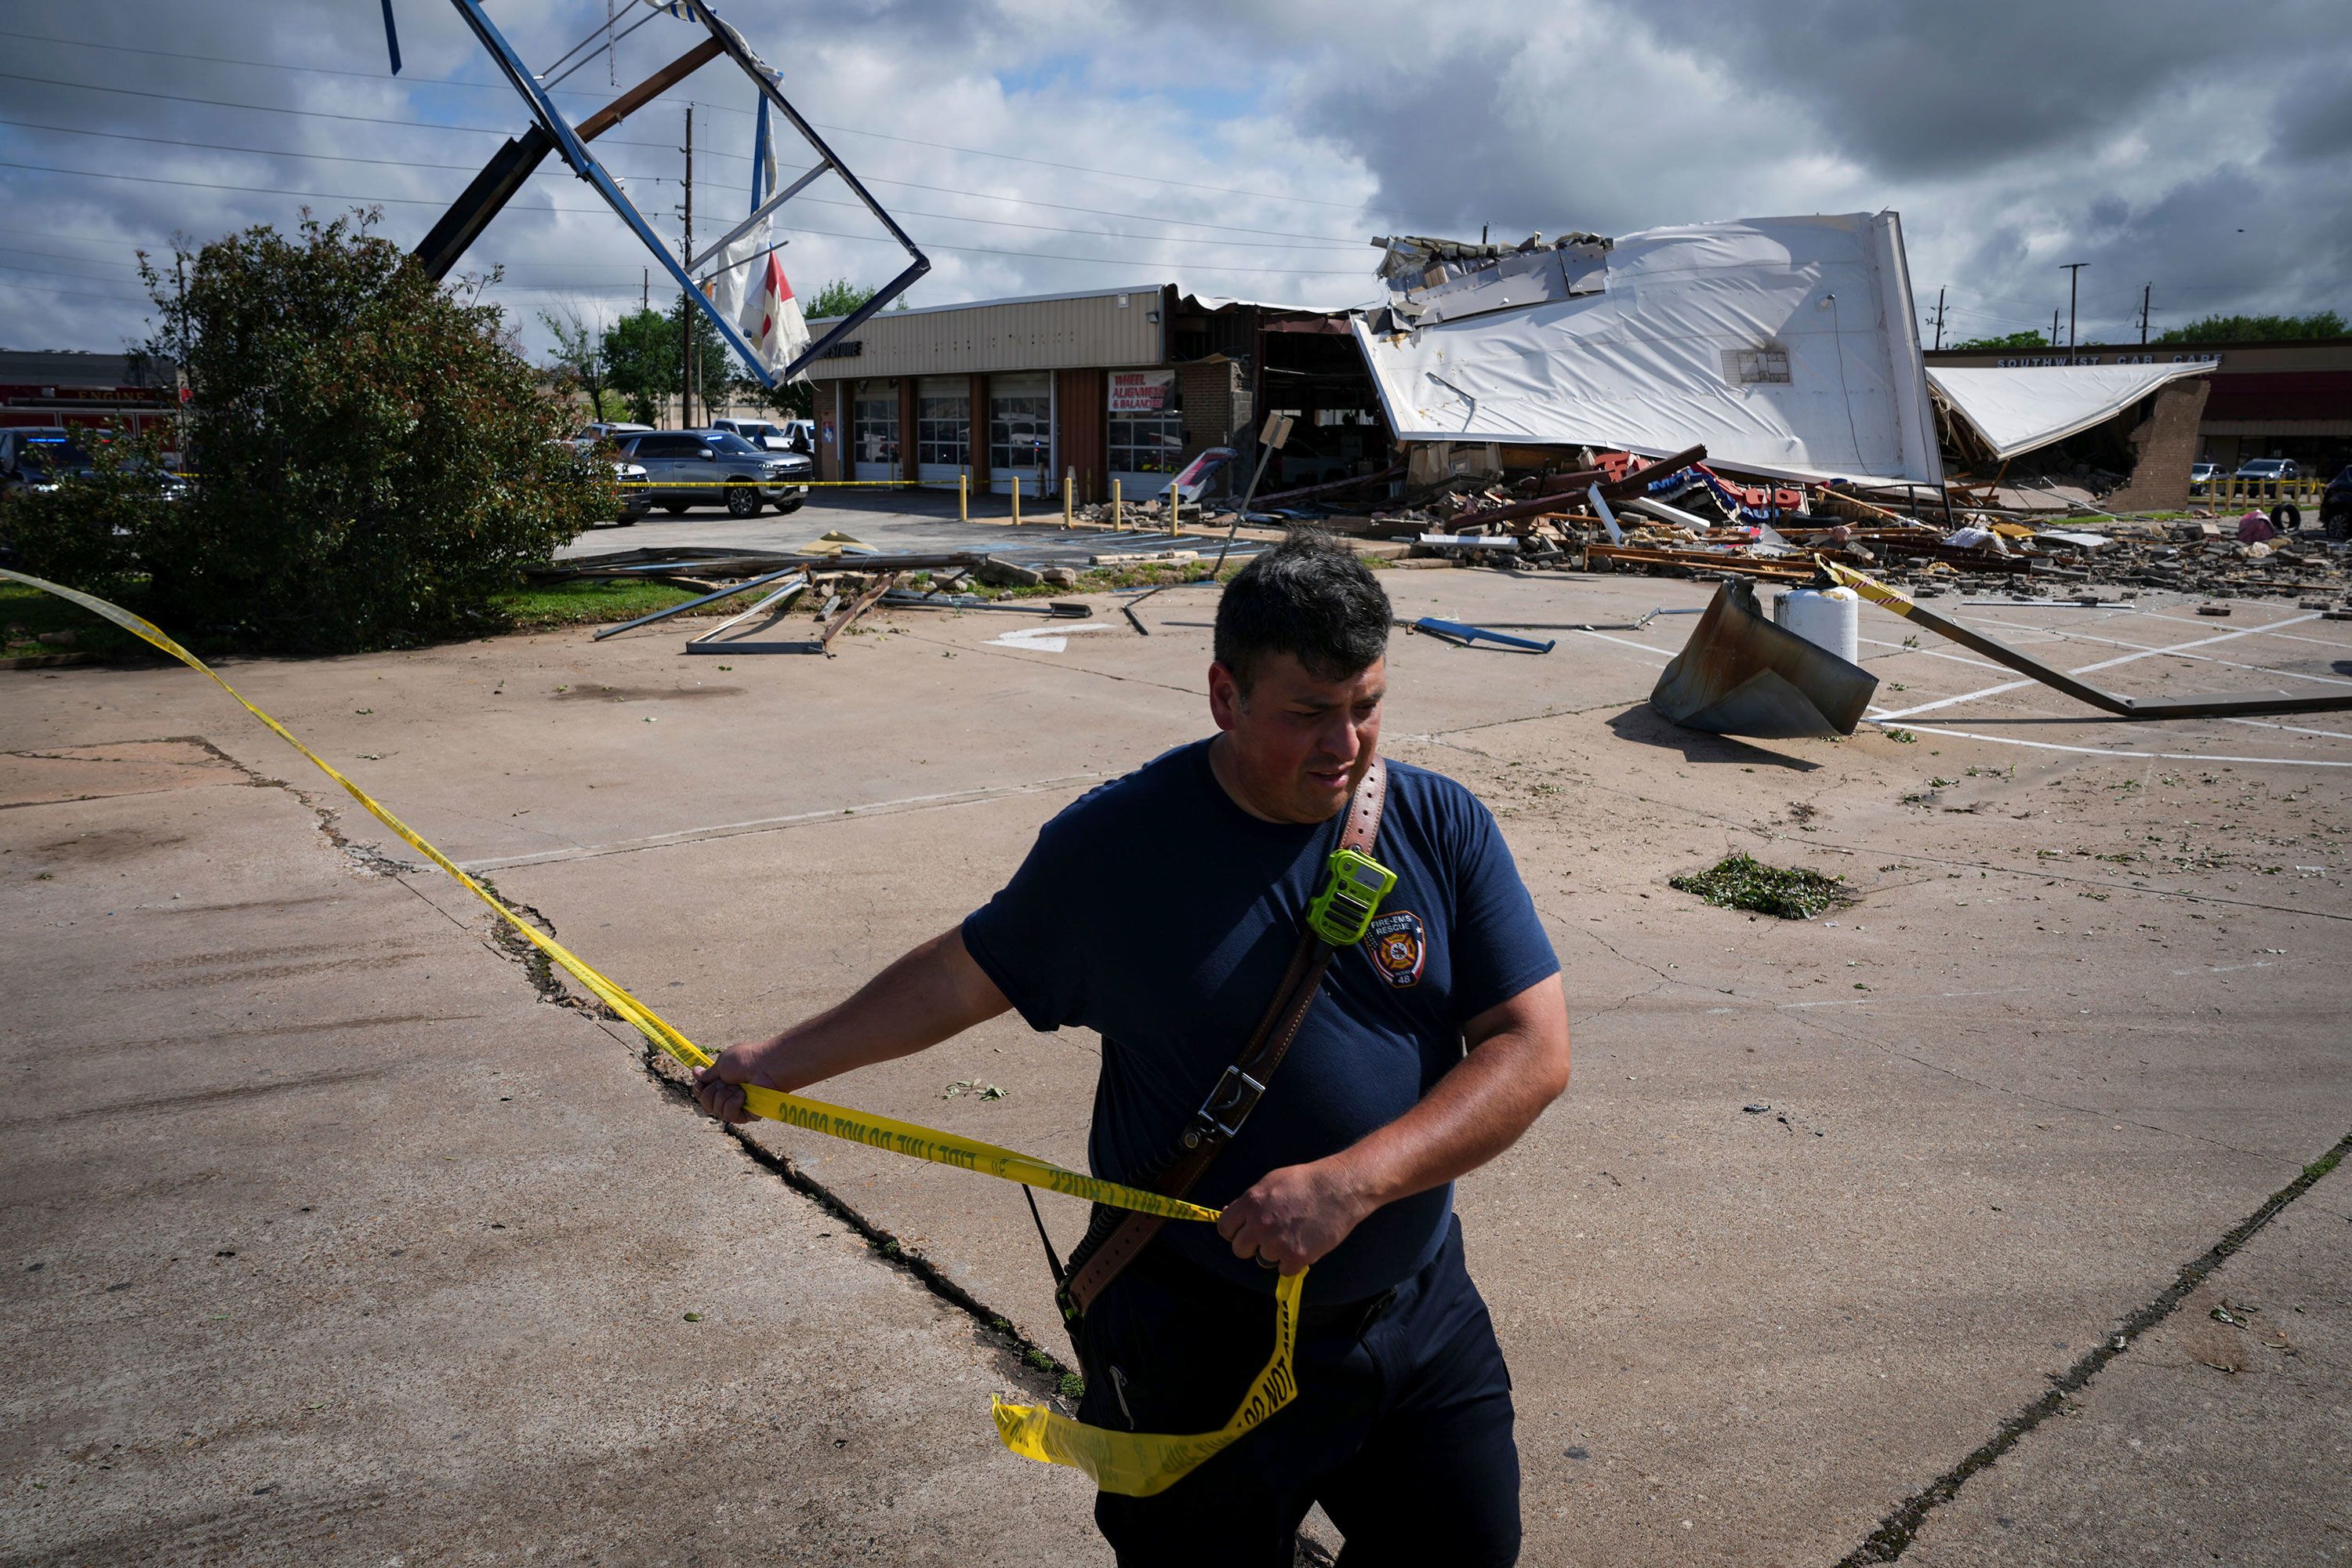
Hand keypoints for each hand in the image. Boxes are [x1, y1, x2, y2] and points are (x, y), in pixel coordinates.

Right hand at [692, 1043, 763, 1124]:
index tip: (701, 1084)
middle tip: (726, 1081)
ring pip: (716, 1111)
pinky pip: (730, 1116)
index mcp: (722, 1082)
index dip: (699, 1090)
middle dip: (712, 1091)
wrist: (765, 1066)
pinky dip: (733, 1104)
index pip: (702, 1095)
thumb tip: (695, 1072)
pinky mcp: (747, 1115)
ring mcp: (738, 1106)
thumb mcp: (722, 1063)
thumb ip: (708, 1074)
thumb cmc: (746, 1060)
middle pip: (706, 1104)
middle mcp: (728, 1095)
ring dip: (724, 1096)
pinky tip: (742, 1096)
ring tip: (738, 1087)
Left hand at [1215, 1160, 1371, 1275]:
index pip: (1225, 1229)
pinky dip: (1293, 1262)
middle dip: (1252, 1245)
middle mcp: (1259, 1224)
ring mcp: (1277, 1242)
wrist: (1339, 1189)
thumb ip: (1250, 1202)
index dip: (1234, 1232)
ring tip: (1294, 1236)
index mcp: (1250, 1203)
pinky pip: (1284, 1270)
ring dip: (1276, 1253)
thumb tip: (1230, 1215)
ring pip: (1263, 1260)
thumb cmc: (1307, 1181)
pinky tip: (1304, 1245)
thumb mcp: (1271, 1182)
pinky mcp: (1296, 1257)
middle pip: (1239, 1249)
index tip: (1244, 1232)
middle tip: (1269, 1237)